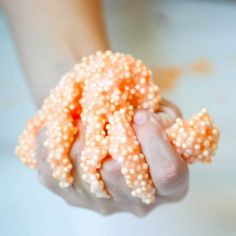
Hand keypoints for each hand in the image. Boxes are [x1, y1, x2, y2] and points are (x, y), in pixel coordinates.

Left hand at [35, 99, 188, 215]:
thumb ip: (162, 119)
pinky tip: (66, 128)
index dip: (155, 141)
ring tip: (86, 118)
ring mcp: (101, 202)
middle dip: (110, 134)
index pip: (168, 174)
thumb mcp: (162, 116)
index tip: (141, 115)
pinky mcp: (72, 195)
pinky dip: (55, 140)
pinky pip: (54, 166)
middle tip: (107, 113)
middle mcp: (135, 200)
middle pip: (117, 172)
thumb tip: (141, 120)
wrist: (108, 130)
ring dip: (83, 134)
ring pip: (84, 168)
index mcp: (167, 185)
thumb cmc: (138, 122)